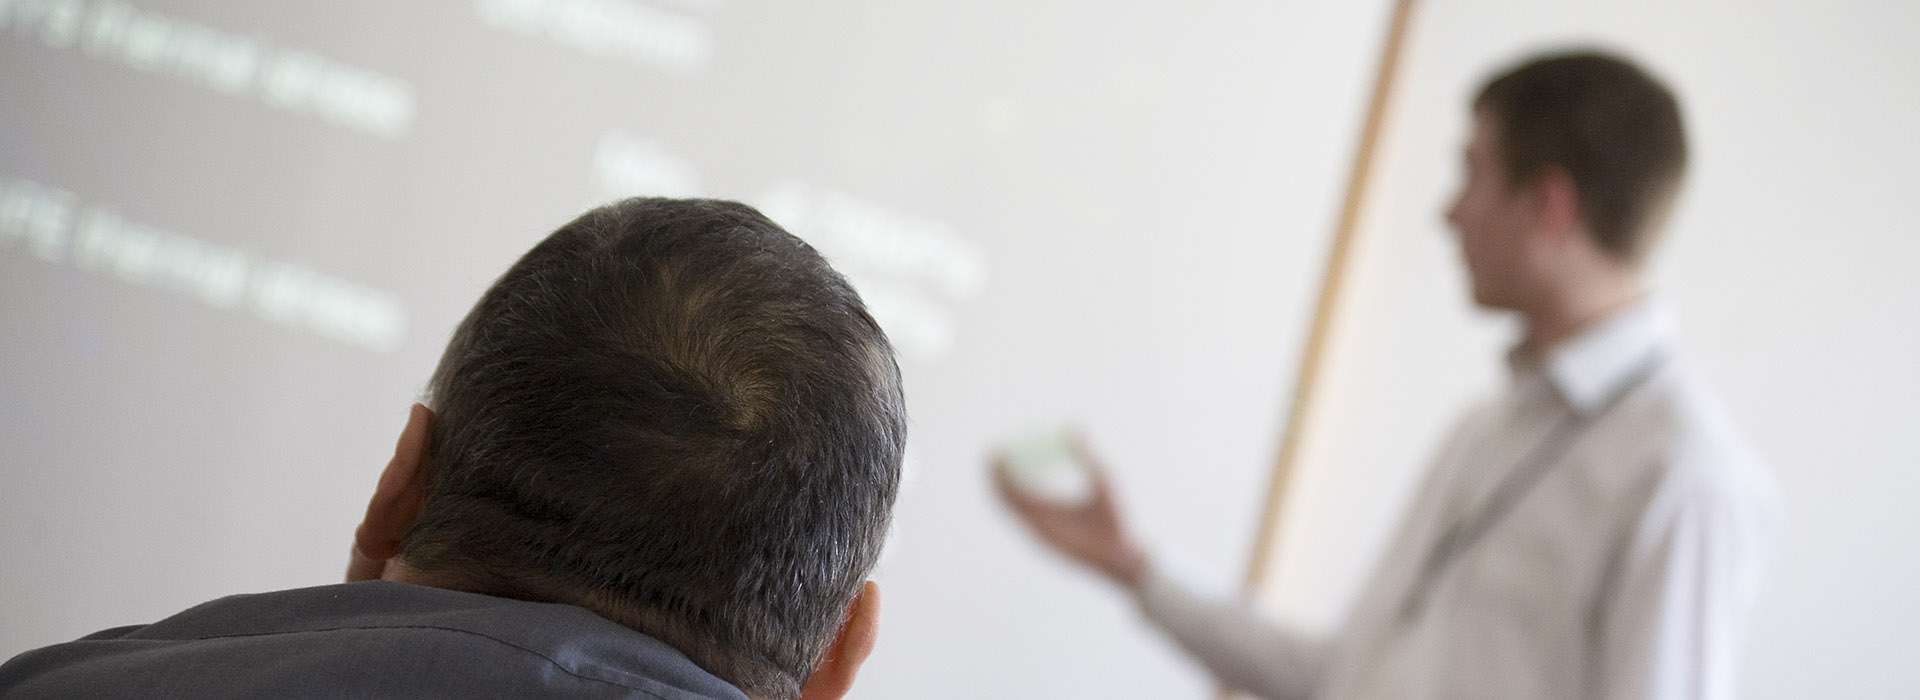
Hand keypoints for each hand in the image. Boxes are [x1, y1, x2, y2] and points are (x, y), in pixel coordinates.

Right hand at [992, 434, 1148, 590]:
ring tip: (993, 461)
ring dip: (998, 483)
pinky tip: (1007, 479)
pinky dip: (1010, 496)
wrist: (1123, 551)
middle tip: (994, 451)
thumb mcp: (1100, 478)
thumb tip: (1075, 427)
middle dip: (997, 475)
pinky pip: (1021, 514)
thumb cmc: (1115, 520)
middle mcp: (1041, 519)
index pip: (1023, 486)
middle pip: (1010, 495)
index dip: (1010, 469)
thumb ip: (1086, 456)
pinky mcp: (1041, 534)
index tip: (1004, 448)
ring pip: (1009, 505)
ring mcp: (1039, 528)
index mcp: (1052, 508)